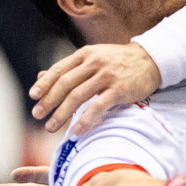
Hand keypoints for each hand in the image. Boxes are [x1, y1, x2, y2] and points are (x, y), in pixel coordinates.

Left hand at [30, 43, 160, 133]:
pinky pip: (98, 106)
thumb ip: (69, 68)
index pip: (60, 69)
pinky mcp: (120, 90)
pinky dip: (85, 120)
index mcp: (86, 54)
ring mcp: (107, 76)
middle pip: (66, 84)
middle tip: (37, 115)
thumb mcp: (94, 58)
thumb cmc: (119, 61)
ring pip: (78, 96)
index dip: (45, 84)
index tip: (33, 97)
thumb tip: (41, 76)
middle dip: (49, 101)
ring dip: (62, 113)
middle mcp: (95, 63)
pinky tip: (76, 131)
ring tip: (51, 127)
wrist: (151, 60)